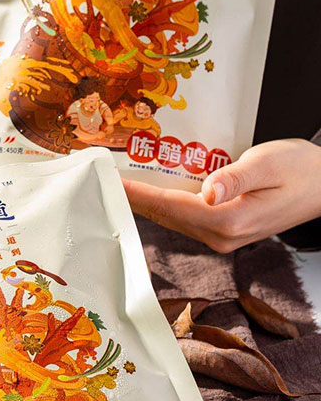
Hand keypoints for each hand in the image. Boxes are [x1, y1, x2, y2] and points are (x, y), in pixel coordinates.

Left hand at [124, 138, 320, 252]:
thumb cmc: (301, 170)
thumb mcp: (269, 164)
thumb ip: (235, 177)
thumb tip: (207, 191)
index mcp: (228, 221)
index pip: (170, 206)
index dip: (136, 194)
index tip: (108, 183)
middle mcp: (220, 236)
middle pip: (164, 217)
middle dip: (131, 200)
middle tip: (99, 181)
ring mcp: (220, 237)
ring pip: (172, 218)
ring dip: (144, 203)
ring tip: (114, 185)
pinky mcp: (223, 230)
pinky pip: (184, 217)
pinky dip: (162, 203)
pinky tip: (146, 191)